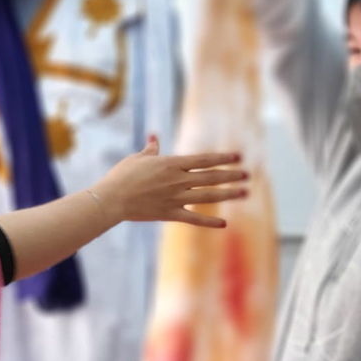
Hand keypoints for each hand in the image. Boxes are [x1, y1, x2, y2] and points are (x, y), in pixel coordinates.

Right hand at [91, 137, 247, 228]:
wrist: (112, 199)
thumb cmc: (122, 176)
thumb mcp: (137, 158)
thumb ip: (151, 149)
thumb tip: (154, 137)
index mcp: (172, 164)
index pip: (204, 159)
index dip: (223, 158)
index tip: (238, 157)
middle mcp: (179, 180)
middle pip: (211, 177)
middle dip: (231, 175)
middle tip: (248, 175)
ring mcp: (176, 198)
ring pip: (208, 196)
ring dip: (228, 194)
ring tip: (245, 193)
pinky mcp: (170, 214)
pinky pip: (194, 219)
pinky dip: (209, 222)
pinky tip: (224, 224)